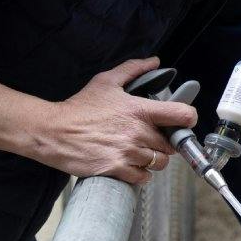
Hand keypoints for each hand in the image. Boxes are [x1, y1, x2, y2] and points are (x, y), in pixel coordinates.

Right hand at [32, 58, 198, 184]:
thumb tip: (154, 62)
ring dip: (152, 159)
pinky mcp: (116, 169)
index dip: (188, 120)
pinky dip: (140, 174)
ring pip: (158, 163)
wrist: (53, 131)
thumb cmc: (79, 108)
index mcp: (138, 110)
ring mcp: (127, 152)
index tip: (184, 124)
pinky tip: (129, 165)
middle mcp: (137, 132)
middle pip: (170, 145)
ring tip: (137, 152)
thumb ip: (133, 70)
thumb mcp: (106, 82)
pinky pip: (143, 178)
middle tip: (150, 139)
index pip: (181, 115)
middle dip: (163, 143)